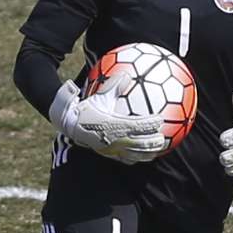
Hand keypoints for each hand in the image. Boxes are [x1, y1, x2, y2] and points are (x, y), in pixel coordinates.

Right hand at [48, 76, 165, 163]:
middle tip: (163, 137)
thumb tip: (126, 73)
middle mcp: (115, 140)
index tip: (161, 119)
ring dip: (148, 153)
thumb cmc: (85, 108)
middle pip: (141, 144)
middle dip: (154, 142)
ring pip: (135, 154)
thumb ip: (114, 86)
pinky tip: (142, 156)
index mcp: (115, 125)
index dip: (151, 123)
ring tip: (158, 150)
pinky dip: (137, 158)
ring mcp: (112, 150)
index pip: (139, 125)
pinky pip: (126, 159)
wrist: (68, 124)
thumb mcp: (99, 96)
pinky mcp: (108, 155)